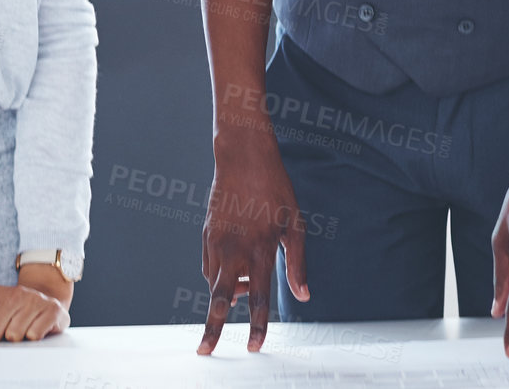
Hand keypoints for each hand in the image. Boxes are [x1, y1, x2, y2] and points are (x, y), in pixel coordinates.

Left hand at [0, 284, 68, 342]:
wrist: (46, 302)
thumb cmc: (12, 314)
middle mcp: (15, 293)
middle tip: (5, 334)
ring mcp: (34, 300)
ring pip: (13, 336)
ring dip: (17, 340)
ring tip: (22, 331)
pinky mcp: (52, 309)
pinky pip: (33, 335)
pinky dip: (33, 339)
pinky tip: (35, 330)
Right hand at [198, 132, 308, 355]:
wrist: (242, 157)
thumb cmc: (275, 189)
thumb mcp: (295, 224)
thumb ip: (297, 262)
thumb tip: (304, 295)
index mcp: (261, 248)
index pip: (260, 298)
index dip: (258, 326)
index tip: (255, 347)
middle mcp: (235, 249)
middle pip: (220, 299)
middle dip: (212, 328)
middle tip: (205, 351)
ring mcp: (216, 242)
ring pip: (214, 283)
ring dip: (227, 295)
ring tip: (247, 286)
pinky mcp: (206, 235)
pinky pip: (209, 267)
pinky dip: (219, 276)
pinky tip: (234, 268)